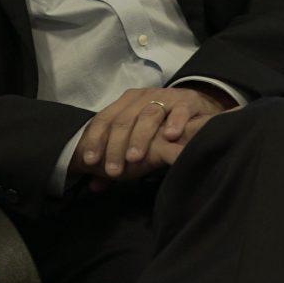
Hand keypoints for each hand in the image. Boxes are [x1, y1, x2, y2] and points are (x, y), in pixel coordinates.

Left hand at [72, 85, 235, 183]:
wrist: (194, 106)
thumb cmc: (160, 125)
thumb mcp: (136, 138)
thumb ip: (116, 159)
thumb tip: (95, 185)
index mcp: (127, 102)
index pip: (105, 118)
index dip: (95, 139)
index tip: (90, 161)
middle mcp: (144, 97)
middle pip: (125, 119)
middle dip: (116, 146)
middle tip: (113, 171)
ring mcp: (167, 97)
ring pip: (150, 114)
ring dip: (140, 137)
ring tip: (134, 158)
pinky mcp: (188, 101)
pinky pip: (181, 110)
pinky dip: (175, 122)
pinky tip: (170, 137)